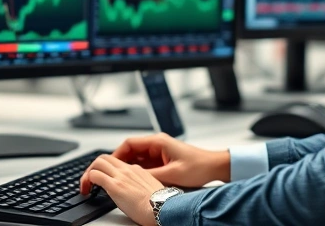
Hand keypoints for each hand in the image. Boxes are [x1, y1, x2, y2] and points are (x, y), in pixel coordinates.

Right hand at [82, 133, 229, 190]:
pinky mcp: (164, 160)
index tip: (109, 165)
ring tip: (120, 179)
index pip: (129, 144)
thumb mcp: (172, 174)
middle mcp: (157, 144)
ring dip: (129, 168)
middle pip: (131, 151)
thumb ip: (151, 175)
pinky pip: (146, 164)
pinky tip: (135, 181)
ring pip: (137, 158)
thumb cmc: (199, 166)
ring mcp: (160, 152)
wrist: (215, 166)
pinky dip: (138, 172)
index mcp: (158, 142)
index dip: (116, 154)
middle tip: (111, 174)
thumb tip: (133, 179)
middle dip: (120, 163)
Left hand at [82, 154, 163, 225]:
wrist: (162, 208)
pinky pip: (95, 175)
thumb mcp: (150, 189)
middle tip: (90, 180)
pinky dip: (87, 180)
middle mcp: (128, 170)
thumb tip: (133, 192)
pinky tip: (87, 189)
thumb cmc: (160, 204)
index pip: (117, 162)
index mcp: (137, 170)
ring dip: (88, 173)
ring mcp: (121, 176)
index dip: (106, 168)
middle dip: (94, 167)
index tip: (103, 178)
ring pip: (98, 162)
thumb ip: (139, 185)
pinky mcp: (114, 186)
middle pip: (105, 158)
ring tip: (86, 185)